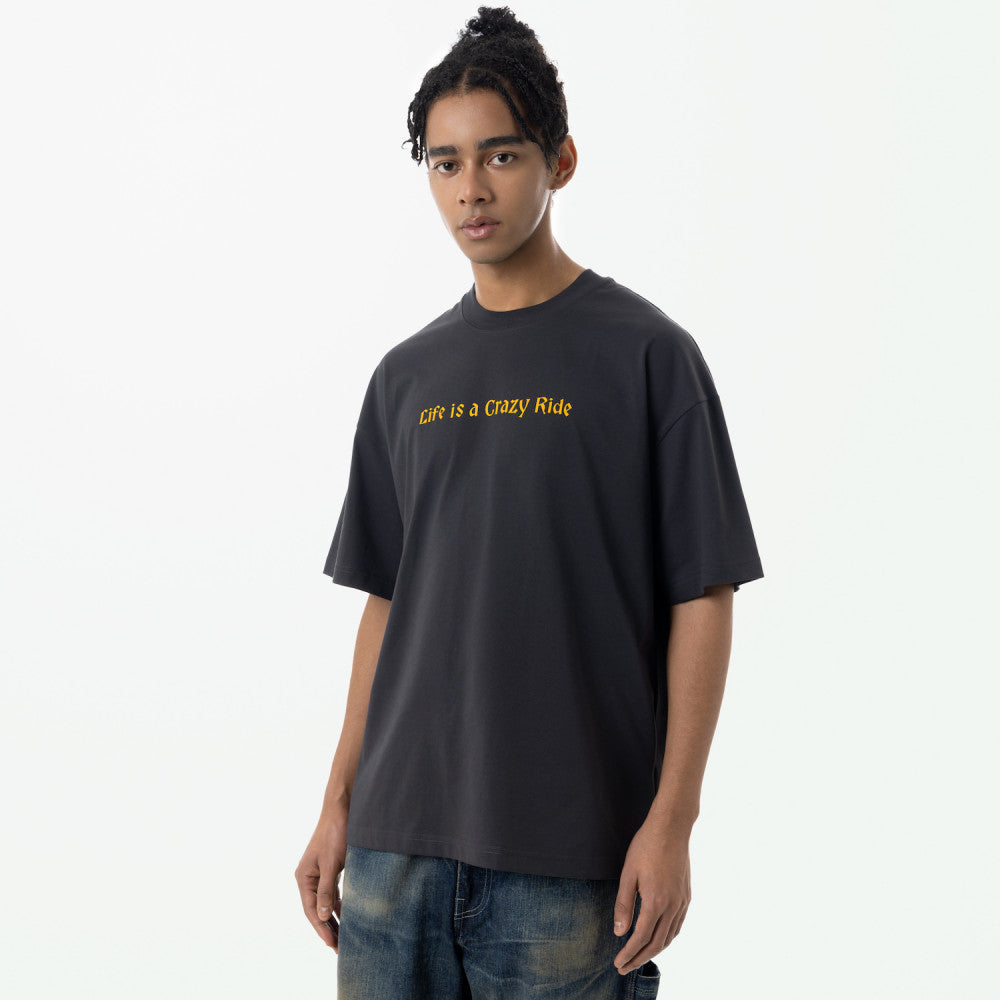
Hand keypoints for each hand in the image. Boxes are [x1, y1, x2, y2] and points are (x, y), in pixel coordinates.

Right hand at [294, 812, 348, 951]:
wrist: (342, 809)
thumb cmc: (335, 834)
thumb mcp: (332, 864)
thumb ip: (326, 890)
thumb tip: (322, 916)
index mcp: (304, 878)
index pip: (311, 911)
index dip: (321, 929)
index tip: (332, 945)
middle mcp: (309, 878)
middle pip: (317, 910)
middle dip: (328, 929)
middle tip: (340, 949)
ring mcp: (319, 874)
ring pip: (326, 903)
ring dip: (334, 919)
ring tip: (344, 938)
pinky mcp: (331, 869)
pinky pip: (333, 893)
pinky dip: (340, 905)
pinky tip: (348, 916)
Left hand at [611, 814, 691, 974]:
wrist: (671, 828)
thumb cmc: (646, 846)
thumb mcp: (628, 874)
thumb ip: (623, 904)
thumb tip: (619, 932)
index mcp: (655, 901)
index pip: (641, 937)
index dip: (629, 953)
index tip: (618, 963)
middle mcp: (672, 906)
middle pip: (656, 943)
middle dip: (639, 958)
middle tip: (624, 967)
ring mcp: (682, 902)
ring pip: (669, 937)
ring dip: (654, 951)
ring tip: (639, 957)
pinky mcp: (687, 896)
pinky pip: (677, 925)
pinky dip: (667, 938)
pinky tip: (658, 939)